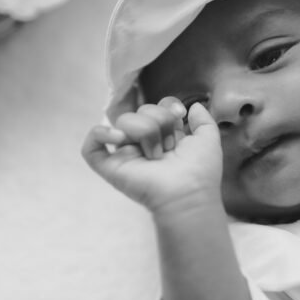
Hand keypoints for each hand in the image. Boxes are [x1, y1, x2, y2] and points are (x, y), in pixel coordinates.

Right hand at [81, 98, 223, 215]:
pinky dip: (100, 134)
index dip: (168, 107)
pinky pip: (91, 146)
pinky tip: (120, 138)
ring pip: (124, 121)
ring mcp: (125, 154)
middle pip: (142, 110)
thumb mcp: (208, 139)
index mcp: (164, 136)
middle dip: (159, 122)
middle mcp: (143, 143)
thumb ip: (203, 120)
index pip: (157, 107)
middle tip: (169, 147)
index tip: (180, 116)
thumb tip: (193, 106)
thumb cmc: (200, 171)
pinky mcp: (109, 167)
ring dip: (144, 132)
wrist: (188, 193)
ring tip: (156, 155)